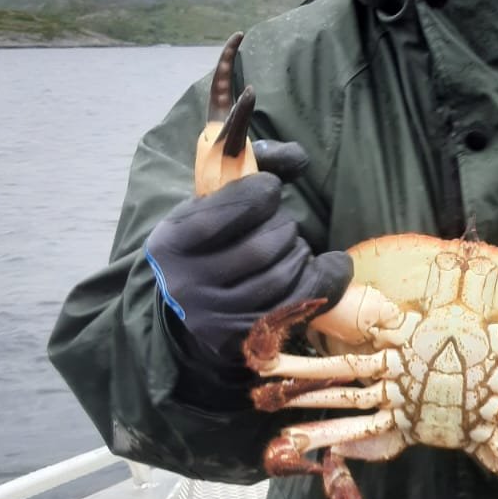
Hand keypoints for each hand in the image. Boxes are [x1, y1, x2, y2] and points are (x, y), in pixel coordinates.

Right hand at [144, 142, 351, 362]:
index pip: (231, 210)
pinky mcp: (241, 340)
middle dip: (286, 228)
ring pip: (283, 277)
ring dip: (301, 255)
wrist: (192, 300)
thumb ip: (258, 164)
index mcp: (172, 241)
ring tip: (293, 249)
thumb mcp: (216, 198)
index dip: (262, 192)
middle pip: (264, 247)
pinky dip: (322, 280)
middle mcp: (186, 284)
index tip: (270, 190)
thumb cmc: (213, 238)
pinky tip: (325, 266)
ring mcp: (214, 318)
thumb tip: (299, 158)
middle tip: (282, 226)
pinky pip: (297, 306)